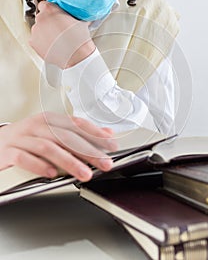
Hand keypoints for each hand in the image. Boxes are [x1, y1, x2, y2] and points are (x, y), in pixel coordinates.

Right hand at [0, 112, 117, 181]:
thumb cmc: (28, 137)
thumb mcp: (53, 131)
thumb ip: (78, 133)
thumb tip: (106, 134)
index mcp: (49, 119)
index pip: (76, 124)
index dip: (95, 134)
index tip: (111, 145)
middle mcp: (37, 126)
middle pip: (66, 136)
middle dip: (88, 151)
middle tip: (103, 163)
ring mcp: (22, 138)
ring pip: (48, 147)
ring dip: (69, 161)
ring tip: (84, 173)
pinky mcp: (9, 151)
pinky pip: (25, 158)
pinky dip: (40, 166)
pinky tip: (52, 174)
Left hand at [29, 1, 95, 68]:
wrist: (76, 54)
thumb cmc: (78, 38)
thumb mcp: (78, 19)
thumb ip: (71, 14)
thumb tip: (73, 15)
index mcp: (50, 9)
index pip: (44, 5)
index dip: (49, 11)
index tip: (53, 16)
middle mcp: (40, 18)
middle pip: (41, 18)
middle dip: (48, 23)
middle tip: (57, 30)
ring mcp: (35, 31)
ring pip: (38, 30)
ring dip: (44, 33)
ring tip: (56, 40)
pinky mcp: (33, 43)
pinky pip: (35, 41)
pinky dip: (41, 43)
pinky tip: (51, 46)